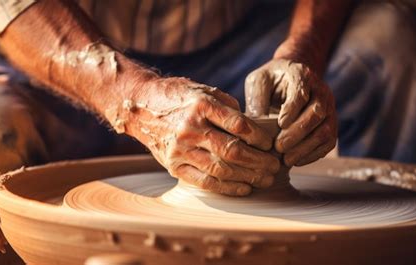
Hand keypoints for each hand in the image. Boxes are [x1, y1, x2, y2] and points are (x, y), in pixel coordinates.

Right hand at [119, 77, 279, 195]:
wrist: (141, 105)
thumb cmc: (178, 96)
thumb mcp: (204, 91)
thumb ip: (228, 108)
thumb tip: (254, 129)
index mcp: (202, 105)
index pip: (239, 125)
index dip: (260, 137)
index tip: (271, 144)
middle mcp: (190, 128)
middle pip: (233, 150)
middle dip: (259, 161)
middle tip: (275, 166)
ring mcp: (180, 149)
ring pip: (221, 169)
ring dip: (248, 177)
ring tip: (265, 179)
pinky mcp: (174, 165)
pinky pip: (204, 182)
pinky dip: (227, 188)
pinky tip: (244, 188)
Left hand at [245, 59, 336, 166]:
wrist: (291, 76)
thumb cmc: (271, 80)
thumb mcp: (259, 81)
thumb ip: (257, 98)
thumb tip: (255, 124)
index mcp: (301, 75)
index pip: (301, 93)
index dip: (292, 110)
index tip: (279, 124)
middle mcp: (320, 90)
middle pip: (316, 113)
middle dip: (297, 133)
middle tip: (279, 147)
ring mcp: (329, 108)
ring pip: (325, 130)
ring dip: (306, 148)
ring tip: (286, 159)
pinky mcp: (330, 123)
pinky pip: (329, 141)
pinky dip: (313, 154)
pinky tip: (297, 161)